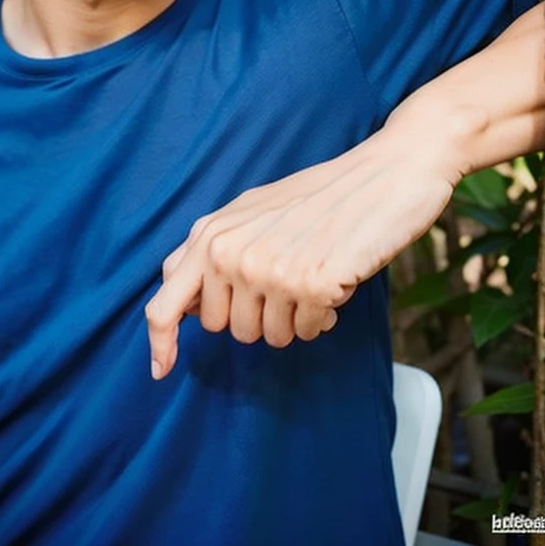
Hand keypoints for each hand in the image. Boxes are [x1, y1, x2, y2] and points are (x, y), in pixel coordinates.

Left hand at [145, 102, 462, 379]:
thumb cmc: (321, 196)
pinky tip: (334, 278)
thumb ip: (213, 250)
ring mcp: (270, 270)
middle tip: (284, 280)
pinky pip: (307, 332)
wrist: (385, 175)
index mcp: (211, 233)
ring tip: (312, 273)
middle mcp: (232, 253)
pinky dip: (322, 316)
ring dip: (293, 317)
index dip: (161, 342)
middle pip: (226, 329)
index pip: (164, 304)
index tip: (162, 369)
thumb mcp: (251, 211)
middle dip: (256, 316)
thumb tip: (181, 301)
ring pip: (268, 336)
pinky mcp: (311, 286)